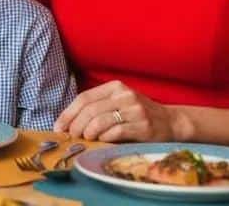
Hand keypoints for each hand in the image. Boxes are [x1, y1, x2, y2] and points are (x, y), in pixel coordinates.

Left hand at [55, 80, 189, 141]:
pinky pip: (115, 132)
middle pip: (90, 110)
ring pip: (100, 121)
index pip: (84, 98)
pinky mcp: (142, 125)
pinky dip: (104, 138)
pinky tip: (101, 141)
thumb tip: (68, 123)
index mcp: (115, 87)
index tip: (58, 127)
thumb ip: (97, 107)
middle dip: (75, 125)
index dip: (68, 113)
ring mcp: (135, 110)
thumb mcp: (118, 103)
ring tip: (85, 139)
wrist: (170, 122)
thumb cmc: (137, 114)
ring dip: (88, 132)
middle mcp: (124, 95)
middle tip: (71, 136)